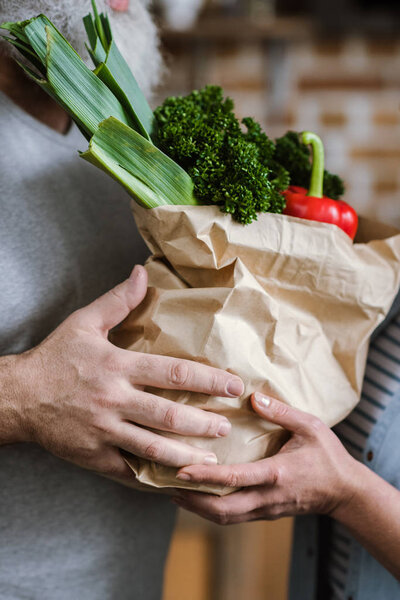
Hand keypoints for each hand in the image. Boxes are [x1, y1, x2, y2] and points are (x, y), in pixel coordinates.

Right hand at [7, 265, 242, 481]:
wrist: (18, 396)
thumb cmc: (55, 358)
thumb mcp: (84, 322)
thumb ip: (118, 300)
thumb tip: (142, 273)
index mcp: (118, 366)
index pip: (173, 373)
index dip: (208, 380)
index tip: (233, 385)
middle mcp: (114, 399)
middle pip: (169, 415)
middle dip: (204, 422)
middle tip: (227, 425)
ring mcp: (104, 430)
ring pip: (153, 448)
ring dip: (187, 454)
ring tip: (214, 458)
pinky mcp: (94, 455)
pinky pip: (130, 469)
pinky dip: (154, 476)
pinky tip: (176, 479)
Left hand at [173, 393, 360, 524]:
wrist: (345, 493)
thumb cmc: (328, 457)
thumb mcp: (310, 427)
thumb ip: (281, 412)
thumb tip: (253, 396)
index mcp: (275, 474)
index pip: (233, 479)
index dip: (204, 477)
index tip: (180, 471)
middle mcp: (266, 497)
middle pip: (222, 510)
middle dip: (191, 500)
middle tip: (166, 486)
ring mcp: (265, 509)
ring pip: (224, 518)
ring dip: (197, 508)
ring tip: (173, 492)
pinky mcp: (265, 513)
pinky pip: (233, 517)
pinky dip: (211, 510)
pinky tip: (198, 497)